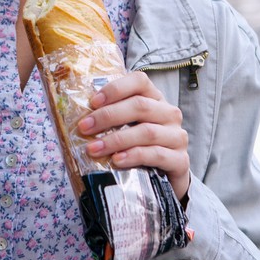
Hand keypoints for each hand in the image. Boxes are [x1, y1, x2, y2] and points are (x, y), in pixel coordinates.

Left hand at [76, 71, 190, 199]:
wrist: (168, 178)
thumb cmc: (140, 147)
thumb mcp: (127, 127)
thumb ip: (111, 117)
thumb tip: (78, 116)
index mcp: (155, 98)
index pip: (139, 81)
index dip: (115, 89)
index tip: (92, 102)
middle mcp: (169, 113)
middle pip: (140, 106)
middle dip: (108, 116)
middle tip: (85, 128)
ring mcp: (177, 136)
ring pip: (146, 132)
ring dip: (116, 140)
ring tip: (94, 149)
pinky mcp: (180, 160)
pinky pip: (156, 155)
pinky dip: (133, 156)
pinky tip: (116, 161)